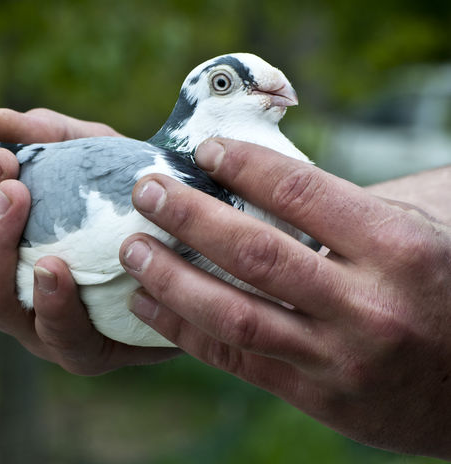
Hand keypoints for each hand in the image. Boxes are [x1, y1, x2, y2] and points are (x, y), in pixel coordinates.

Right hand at [0, 108, 178, 374]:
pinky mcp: (85, 351)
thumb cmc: (126, 201)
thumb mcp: (92, 157)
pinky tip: (55, 267)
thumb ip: (49, 138)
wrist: (189, 245)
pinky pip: (56, 336)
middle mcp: (6, 290)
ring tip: (17, 198)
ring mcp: (39, 325)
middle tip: (0, 167)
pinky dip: (50, 301)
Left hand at [119, 138, 450, 457]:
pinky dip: (186, 330)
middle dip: (189, 218)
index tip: (203, 150)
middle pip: (256, 254)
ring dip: (172, 279)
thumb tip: (255, 176)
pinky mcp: (317, 397)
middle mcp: (366, 306)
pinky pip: (237, 360)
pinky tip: (149, 305)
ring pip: (235, 315)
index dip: (244, 165)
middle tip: (145, 192)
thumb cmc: (440, 290)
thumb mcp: (412, 234)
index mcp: (396, 249)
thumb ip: (343, 211)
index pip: (303, 194)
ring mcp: (338, 359)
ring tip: (133, 250)